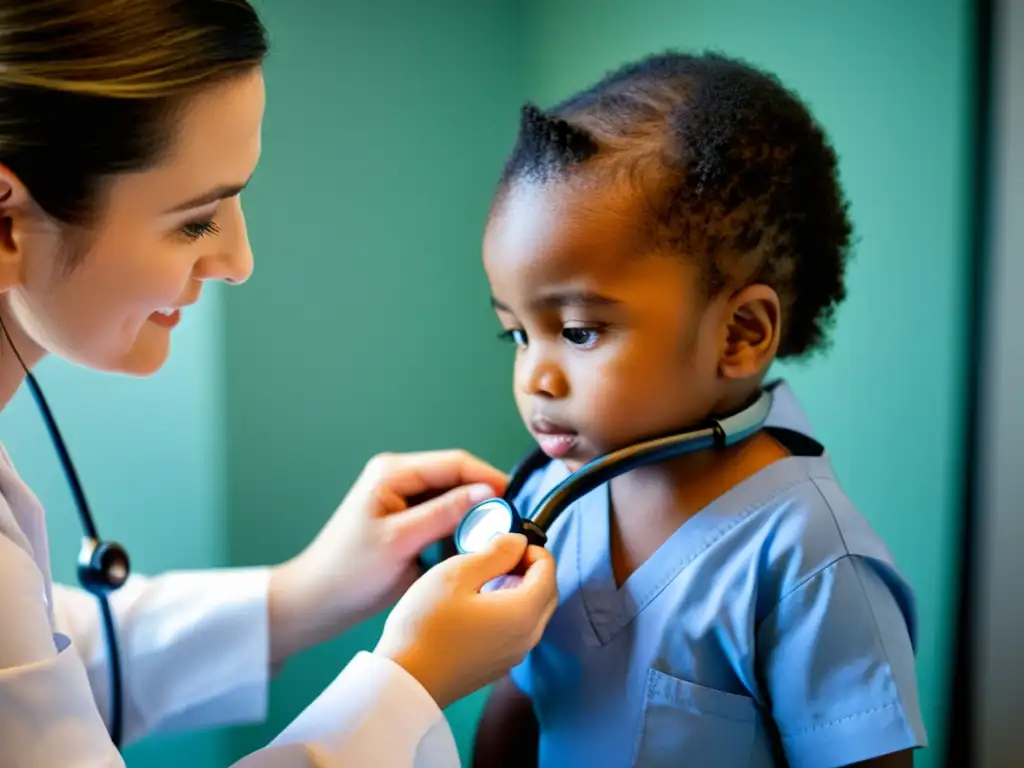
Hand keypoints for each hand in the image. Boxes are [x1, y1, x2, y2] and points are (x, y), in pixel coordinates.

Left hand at [268, 449, 506, 664]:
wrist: (316, 604)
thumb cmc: (348, 573)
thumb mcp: (400, 541)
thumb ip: (444, 513)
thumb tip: (487, 493)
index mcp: (394, 473)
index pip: (455, 463)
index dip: (488, 479)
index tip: (514, 504)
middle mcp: (400, 480)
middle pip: (456, 480)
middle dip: (482, 502)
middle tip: (506, 529)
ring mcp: (403, 502)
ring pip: (453, 502)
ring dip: (471, 520)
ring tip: (489, 544)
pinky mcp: (406, 524)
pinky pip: (443, 520)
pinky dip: (457, 534)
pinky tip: (465, 553)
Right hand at [374, 533, 557, 708]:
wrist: (406, 681)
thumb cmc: (427, 623)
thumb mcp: (457, 574)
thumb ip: (495, 554)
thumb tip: (518, 542)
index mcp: (524, 612)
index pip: (548, 570)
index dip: (531, 549)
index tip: (503, 545)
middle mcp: (529, 637)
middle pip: (547, 593)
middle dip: (530, 569)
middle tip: (498, 558)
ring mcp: (514, 656)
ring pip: (534, 614)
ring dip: (521, 590)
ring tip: (485, 579)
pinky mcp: (498, 667)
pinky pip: (518, 631)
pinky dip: (511, 611)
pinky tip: (478, 607)